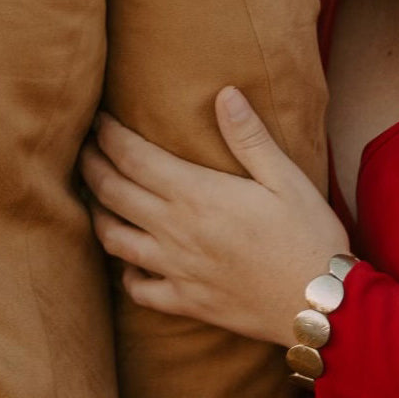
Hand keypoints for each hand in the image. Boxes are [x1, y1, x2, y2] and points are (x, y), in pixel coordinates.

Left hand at [81, 87, 348, 347]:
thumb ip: (249, 137)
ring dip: (97, 214)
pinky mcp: (185, 301)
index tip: (97, 120)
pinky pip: (138, 288)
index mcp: (197, 195)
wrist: (318, 304)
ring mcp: (176, 270)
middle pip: (113, 193)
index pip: (134, 158)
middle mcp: (175, 231)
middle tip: (81, 148)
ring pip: (114, 240)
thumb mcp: (285, 177)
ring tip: (93, 197)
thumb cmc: (307, 234)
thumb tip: (224, 94)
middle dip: (91, 166)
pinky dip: (125, 272)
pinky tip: (129, 261)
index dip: (109, 136)